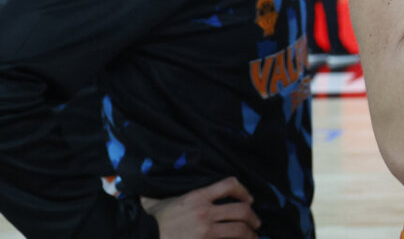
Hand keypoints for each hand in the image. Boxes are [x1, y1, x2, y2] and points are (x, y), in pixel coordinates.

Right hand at [142, 176, 259, 238]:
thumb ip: (176, 193)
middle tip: (256, 223)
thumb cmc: (152, 220)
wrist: (142, 237)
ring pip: (239, 230)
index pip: (229, 185)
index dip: (243, 191)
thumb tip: (164, 176)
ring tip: (254, 237)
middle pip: (241, 211)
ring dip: (251, 234)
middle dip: (253, 217)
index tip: (249, 199)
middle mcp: (204, 213)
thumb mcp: (164, 200)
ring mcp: (205, 231)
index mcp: (197, 197)